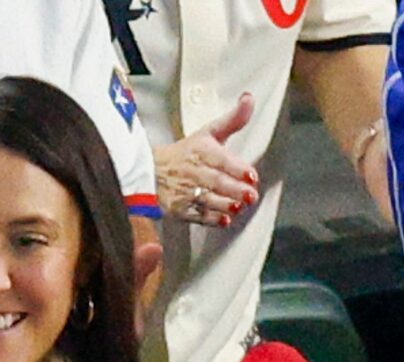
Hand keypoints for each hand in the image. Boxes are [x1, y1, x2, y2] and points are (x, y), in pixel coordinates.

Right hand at [156, 93, 260, 226]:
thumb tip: (249, 99)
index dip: (237, 168)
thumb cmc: (186, 153)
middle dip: (235, 189)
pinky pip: (196, 216)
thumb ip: (233, 120)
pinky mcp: (180, 209)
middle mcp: (194, 171)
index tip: (251, 175)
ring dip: (225, 205)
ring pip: (208, 200)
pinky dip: (211, 219)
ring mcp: (186, 191)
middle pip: (217, 181)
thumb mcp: (209, 133)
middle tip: (250, 195)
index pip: (221, 159)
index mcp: (202, 150)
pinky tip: (223, 219)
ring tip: (239, 207)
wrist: (152, 171)